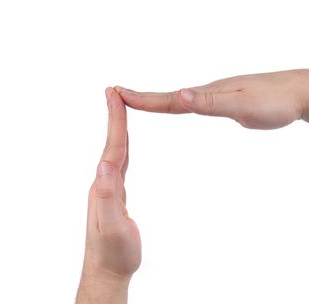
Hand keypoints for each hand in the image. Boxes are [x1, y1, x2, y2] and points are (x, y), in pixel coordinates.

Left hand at [81, 87, 140, 283]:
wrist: (108, 271)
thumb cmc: (113, 253)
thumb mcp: (111, 228)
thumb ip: (107, 198)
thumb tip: (104, 165)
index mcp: (104, 186)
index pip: (112, 148)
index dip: (115, 122)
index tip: (114, 96)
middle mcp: (103, 184)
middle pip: (112, 145)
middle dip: (115, 118)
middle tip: (116, 94)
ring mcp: (108, 190)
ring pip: (115, 154)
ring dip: (118, 132)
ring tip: (120, 114)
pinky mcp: (115, 197)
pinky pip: (119, 167)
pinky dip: (122, 151)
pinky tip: (123, 150)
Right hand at [115, 69, 308, 129]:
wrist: (298, 93)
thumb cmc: (275, 101)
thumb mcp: (242, 104)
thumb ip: (210, 102)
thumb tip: (180, 95)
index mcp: (206, 94)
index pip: (168, 98)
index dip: (142, 99)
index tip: (117, 93)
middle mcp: (206, 93)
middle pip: (167, 97)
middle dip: (141, 97)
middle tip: (117, 93)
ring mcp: (214, 97)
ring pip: (178, 100)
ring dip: (156, 100)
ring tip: (139, 101)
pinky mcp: (222, 103)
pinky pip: (192, 104)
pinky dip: (177, 104)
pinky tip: (178, 105)